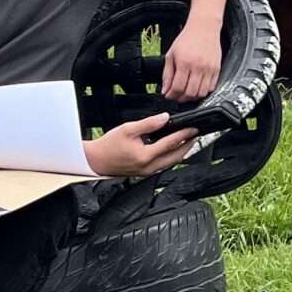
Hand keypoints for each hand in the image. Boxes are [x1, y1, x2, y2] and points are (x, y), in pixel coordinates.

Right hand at [84, 113, 199, 178]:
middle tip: (195, 134)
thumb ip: (149, 124)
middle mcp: (149, 167)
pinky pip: (163, 165)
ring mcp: (147, 172)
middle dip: (188, 145)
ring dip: (181, 152)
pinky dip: (171, 156)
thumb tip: (165, 118)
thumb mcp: (128, 129)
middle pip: (175, 156)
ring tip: (188, 141)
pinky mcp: (145, 173)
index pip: (171, 144)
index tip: (193, 128)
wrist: (96, 161)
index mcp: (145, 156)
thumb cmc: (108, 146)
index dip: (184, 134)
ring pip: (171, 162)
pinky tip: (173, 149)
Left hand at [161, 21, 223, 100]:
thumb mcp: (171, 54)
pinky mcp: (217, 69)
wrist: (204, 28)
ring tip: (187, 93)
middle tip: (177, 96)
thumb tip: (165, 90)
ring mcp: (209, 68)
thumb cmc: (187, 39)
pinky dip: (203, 92)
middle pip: (190, 93)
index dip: (172, 95)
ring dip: (192, 97)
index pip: (178, 87)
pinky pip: (211, 88)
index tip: (169, 95)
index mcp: (184, 62)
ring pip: (201, 93)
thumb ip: (167, 74)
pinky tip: (197, 88)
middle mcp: (198, 66)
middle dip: (181, 98)